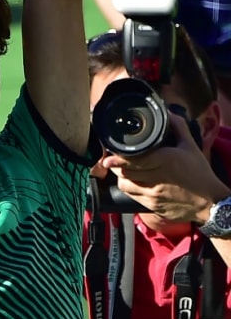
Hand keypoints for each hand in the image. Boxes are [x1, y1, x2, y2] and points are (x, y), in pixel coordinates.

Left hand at [102, 112, 229, 222]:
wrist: (210, 203)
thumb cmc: (200, 174)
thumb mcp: (191, 147)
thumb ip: (178, 127)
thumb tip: (168, 112)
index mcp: (165, 160)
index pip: (134, 159)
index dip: (117, 158)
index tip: (108, 156)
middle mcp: (158, 177)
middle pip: (126, 171)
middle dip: (115, 165)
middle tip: (110, 159)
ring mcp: (154, 194)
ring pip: (126, 185)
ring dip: (121, 177)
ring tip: (120, 170)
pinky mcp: (153, 206)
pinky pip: (132, 196)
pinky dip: (129, 188)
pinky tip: (131, 182)